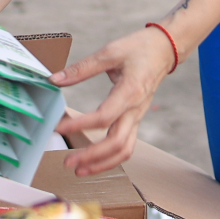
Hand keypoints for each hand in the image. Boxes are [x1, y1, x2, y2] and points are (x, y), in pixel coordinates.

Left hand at [52, 26, 174, 174]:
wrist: (164, 50)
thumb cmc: (139, 48)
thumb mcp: (110, 52)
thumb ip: (82, 68)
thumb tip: (55, 80)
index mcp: (129, 91)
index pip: (104, 117)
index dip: (80, 125)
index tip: (59, 127)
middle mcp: (135, 109)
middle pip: (116, 143)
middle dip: (91, 156)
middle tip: (67, 161)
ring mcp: (137, 117)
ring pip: (124, 150)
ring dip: (102, 164)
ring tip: (79, 169)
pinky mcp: (136, 119)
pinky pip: (127, 145)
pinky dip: (111, 158)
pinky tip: (94, 161)